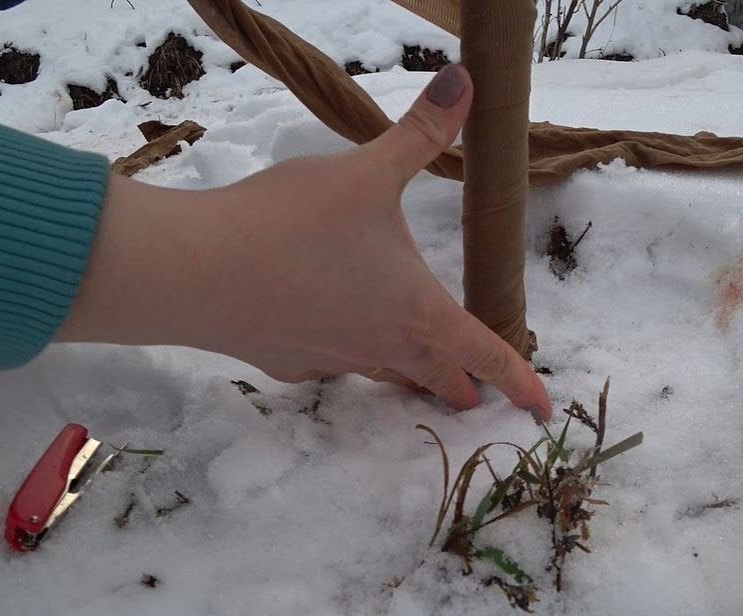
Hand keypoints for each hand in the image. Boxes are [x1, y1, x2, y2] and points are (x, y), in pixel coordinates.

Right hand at [57, 64, 551, 418]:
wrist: (198, 270)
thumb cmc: (294, 222)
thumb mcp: (367, 169)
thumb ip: (420, 132)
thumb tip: (468, 79)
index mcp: (417, 309)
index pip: (485, 353)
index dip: (520, 381)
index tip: (544, 410)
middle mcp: (382, 345)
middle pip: (435, 377)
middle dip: (460, 387)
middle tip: (472, 397)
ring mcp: (331, 360)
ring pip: (382, 374)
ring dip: (404, 376)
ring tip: (410, 377)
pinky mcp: (285, 362)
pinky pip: (327, 364)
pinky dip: (340, 356)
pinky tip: (325, 338)